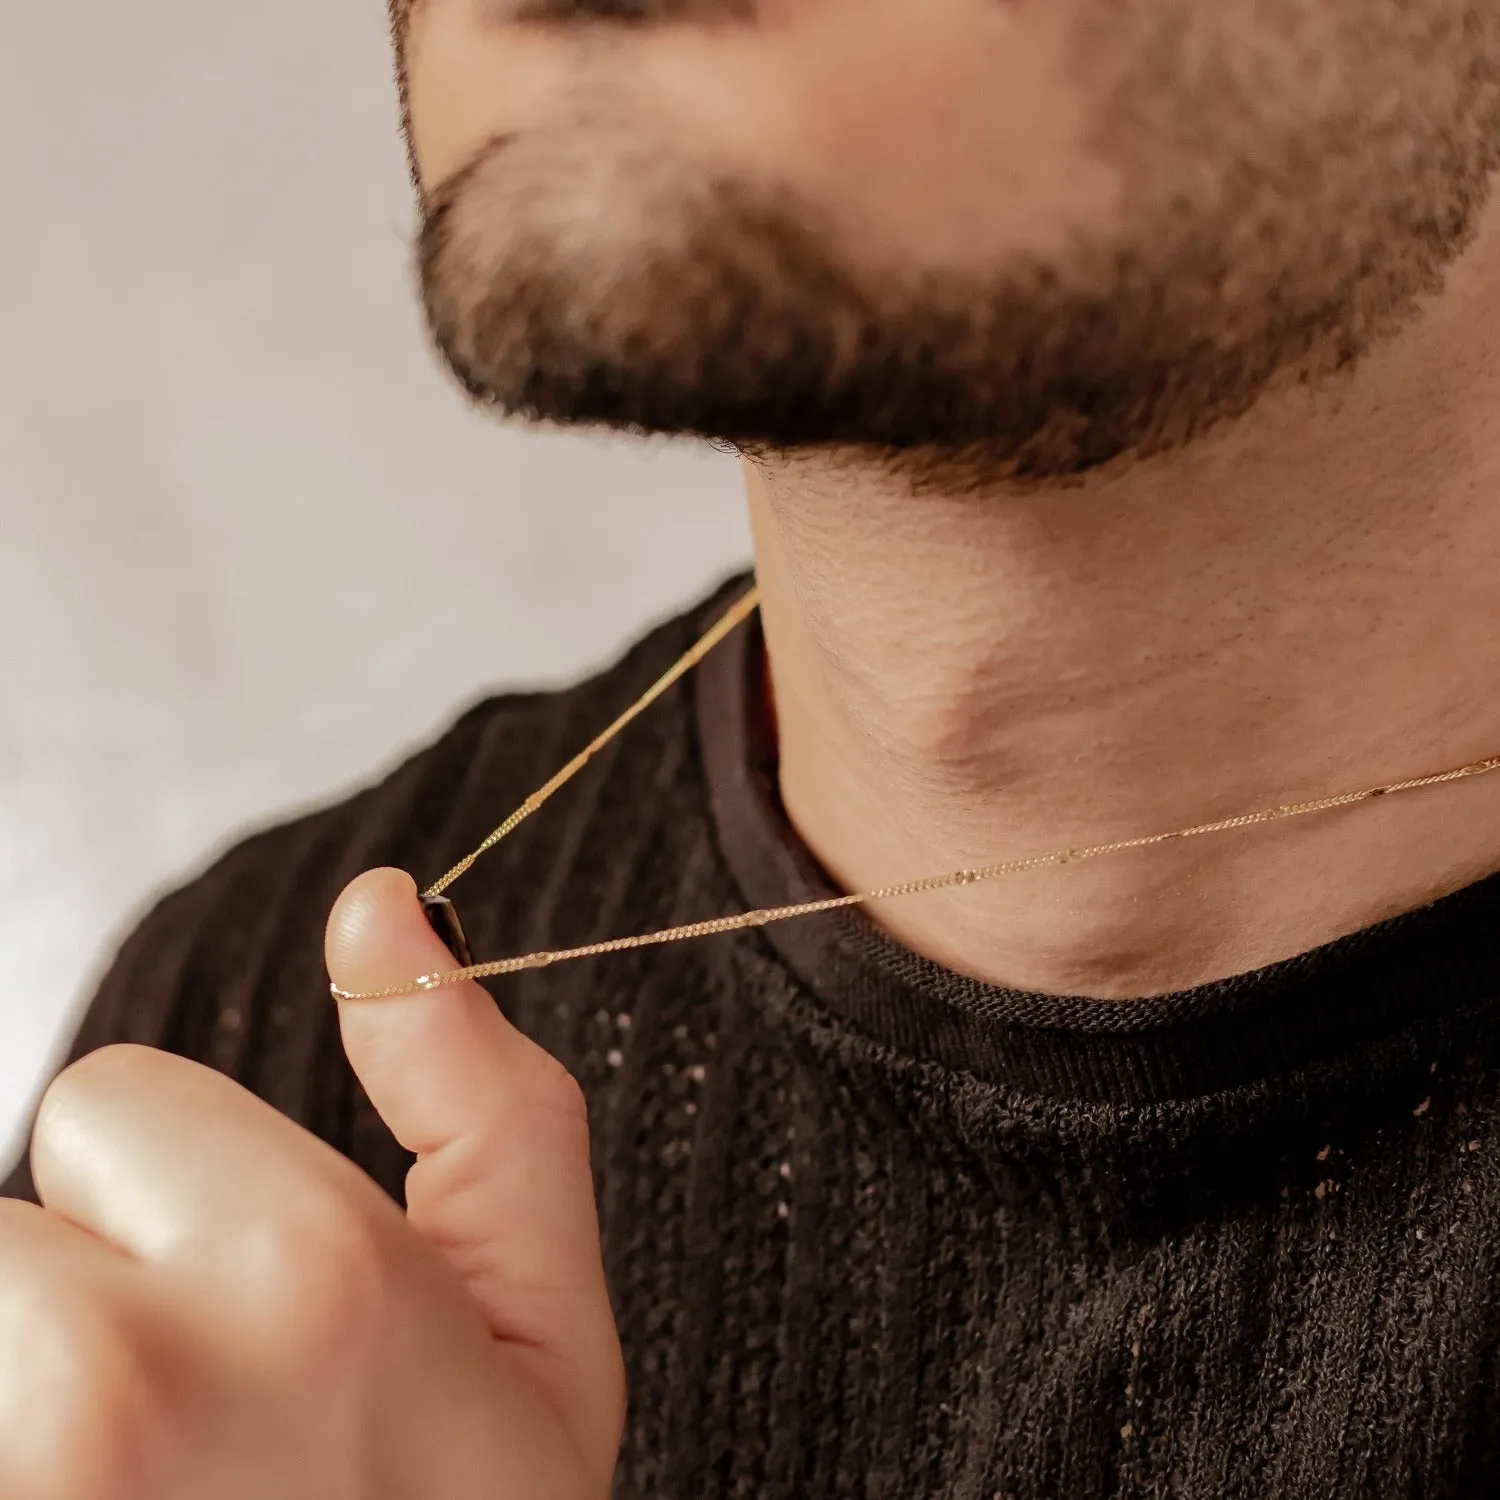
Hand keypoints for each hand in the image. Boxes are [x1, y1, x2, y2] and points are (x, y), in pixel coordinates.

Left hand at [0, 868, 624, 1498]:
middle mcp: (115, 1382)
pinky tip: (93, 1498)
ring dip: (31, 1386)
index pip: (107, 1100)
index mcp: (303, 1275)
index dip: (189, 1211)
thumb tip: (384, 908)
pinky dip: (12, 1438)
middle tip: (184, 1441)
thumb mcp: (541, 1330)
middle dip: (83, 1304)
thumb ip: (483, 1096)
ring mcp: (20, 1475)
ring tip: (135, 1485)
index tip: (254, 1329)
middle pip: (4, 1226)